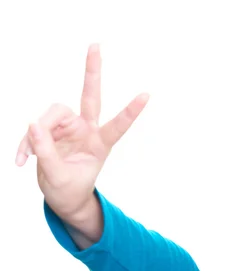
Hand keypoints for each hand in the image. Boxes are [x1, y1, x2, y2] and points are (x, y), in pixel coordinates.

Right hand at [15, 43, 148, 219]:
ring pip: (51, 114)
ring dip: (36, 135)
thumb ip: (46, 152)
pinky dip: (26, 143)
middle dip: (92, 71)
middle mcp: (86, 130)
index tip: (147, 95)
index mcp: (100, 145)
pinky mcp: (52, 129)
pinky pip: (35, 127)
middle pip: (89, 96)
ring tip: (27, 157)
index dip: (130, 111)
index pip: (117, 125)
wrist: (63, 199)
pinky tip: (20, 159)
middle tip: (96, 44)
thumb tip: (33, 124)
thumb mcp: (58, 177)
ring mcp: (69, 128)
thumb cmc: (69, 191)